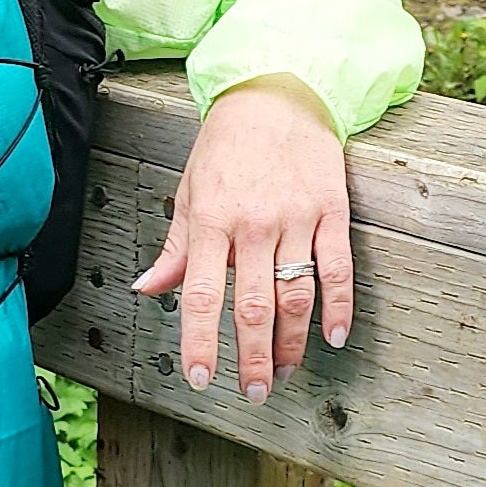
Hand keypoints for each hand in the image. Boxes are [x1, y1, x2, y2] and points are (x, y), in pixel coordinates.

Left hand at [133, 75, 352, 401]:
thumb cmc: (228, 145)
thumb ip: (175, 247)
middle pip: (255, 306)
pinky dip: (337, 307)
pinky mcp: (331, 211)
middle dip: (253, 358)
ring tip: (285, 372)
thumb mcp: (190, 191)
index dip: (201, 342)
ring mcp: (295, 219)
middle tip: (254, 393)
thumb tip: (148, 288)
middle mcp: (253, 225)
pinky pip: (337, 268)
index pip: (203, 295)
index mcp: (212, 222)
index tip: (201, 378)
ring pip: (296, 295)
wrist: (278, 93)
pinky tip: (332, 336)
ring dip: (292, 343)